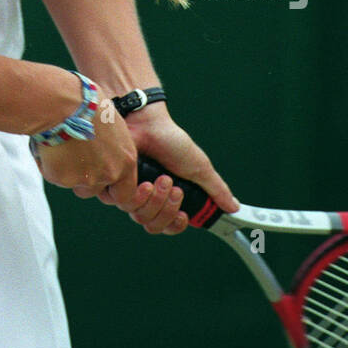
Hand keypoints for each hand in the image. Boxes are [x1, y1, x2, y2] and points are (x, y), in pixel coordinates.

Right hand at [32, 96, 138, 205]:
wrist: (62, 102)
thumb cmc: (87, 103)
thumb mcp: (112, 125)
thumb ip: (113, 147)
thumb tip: (104, 149)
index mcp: (126, 160)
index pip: (126, 193)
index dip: (114, 190)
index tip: (105, 184)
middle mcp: (109, 173)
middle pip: (97, 191)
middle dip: (87, 181)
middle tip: (76, 160)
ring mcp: (85, 178)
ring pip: (75, 184)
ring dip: (69, 172)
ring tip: (62, 145)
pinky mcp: (62, 178)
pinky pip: (55, 176)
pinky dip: (51, 164)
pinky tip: (50, 144)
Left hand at [96, 103, 238, 236]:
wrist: (146, 122)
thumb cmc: (170, 140)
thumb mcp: (199, 166)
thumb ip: (215, 189)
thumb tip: (233, 207)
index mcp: (166, 197)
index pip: (168, 226)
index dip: (176, 225)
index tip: (184, 216)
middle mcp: (146, 197)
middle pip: (154, 226)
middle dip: (167, 210)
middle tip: (174, 189)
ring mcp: (129, 192)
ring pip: (140, 218)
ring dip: (156, 200)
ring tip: (162, 179)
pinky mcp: (114, 185)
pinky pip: (124, 205)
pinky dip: (139, 196)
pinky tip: (146, 180)